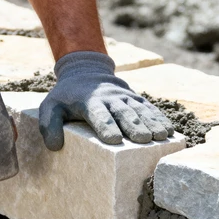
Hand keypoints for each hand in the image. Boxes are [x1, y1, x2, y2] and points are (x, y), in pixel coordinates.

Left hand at [39, 51, 174, 150]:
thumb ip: (49, 125)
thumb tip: (55, 146)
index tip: (114, 139)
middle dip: (134, 125)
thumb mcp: (50, 107)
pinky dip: (159, 118)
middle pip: (123, 112)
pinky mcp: (135, 97)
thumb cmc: (66, 97)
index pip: (98, 114)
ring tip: (162, 137)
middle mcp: (109, 97)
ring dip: (151, 123)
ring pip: (140, 109)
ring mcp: (124, 96)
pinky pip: (149, 108)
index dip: (106, 126)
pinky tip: (169, 131)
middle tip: (144, 140)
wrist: (85, 72)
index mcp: (88, 101)